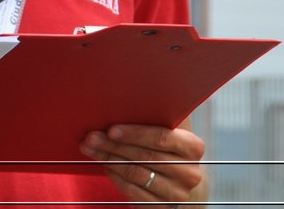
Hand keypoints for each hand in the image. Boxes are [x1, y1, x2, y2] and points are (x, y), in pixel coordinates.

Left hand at [80, 123, 205, 204]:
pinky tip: (105, 166)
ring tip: (90, 148)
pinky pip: (134, 192)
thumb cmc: (166, 145)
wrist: (177, 180)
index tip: (111, 129)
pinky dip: (116, 177)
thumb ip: (156, 113)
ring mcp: (178, 193)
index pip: (162, 138)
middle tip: (91, 137)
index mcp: (193, 147)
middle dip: (114, 145)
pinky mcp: (164, 207)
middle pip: (145, 156)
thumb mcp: (168, 128)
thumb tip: (132, 87)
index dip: (135, 133)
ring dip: (109, 159)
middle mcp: (190, 172)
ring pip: (137, 173)